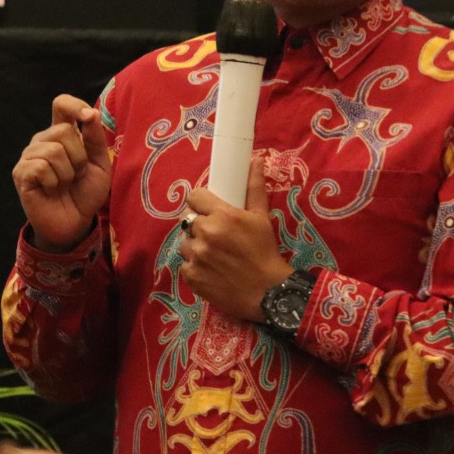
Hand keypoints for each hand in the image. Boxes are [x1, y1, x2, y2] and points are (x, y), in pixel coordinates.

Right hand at [13, 94, 112, 252]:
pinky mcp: (21, 173)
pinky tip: (51, 190)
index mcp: (61, 133)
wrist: (75, 223)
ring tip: (64, 184)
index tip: (88, 117)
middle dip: (79, 157)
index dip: (75, 105)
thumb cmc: (86, 192)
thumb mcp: (100, 163)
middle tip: (76, 175)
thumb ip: (95, 138)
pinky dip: (54, 182)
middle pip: (63, 130)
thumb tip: (91, 114)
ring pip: (53, 150)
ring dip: (67, 173)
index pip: (61, 104)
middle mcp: (43, 140)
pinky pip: (41, 167)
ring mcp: (29, 156)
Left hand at [179, 154, 293, 321]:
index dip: (200, 203)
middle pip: (187, 220)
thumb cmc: (266, 252)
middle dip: (198, 224)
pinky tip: (210, 270)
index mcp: (222, 216)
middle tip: (213, 234)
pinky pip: (185, 265)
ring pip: (184, 243)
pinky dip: (194, 267)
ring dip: (194, 246)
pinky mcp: (191, 277)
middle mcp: (206, 234)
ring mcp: (196, 256)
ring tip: (212, 254)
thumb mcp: (262, 217)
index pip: (194, 197)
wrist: (268, 293)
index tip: (208, 209)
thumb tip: (256, 160)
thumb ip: (254, 187)